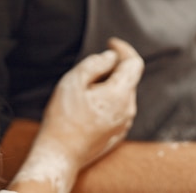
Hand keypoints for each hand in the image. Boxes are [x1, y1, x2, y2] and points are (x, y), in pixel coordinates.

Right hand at [40, 38, 143, 167]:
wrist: (60, 154)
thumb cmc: (64, 116)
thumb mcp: (74, 80)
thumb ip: (95, 63)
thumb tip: (111, 56)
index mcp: (120, 94)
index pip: (134, 63)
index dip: (124, 49)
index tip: (110, 42)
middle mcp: (128, 110)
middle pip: (128, 78)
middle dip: (113, 67)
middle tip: (88, 68)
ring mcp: (124, 124)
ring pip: (122, 93)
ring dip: (109, 83)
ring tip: (84, 89)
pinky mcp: (117, 133)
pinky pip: (118, 108)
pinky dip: (107, 98)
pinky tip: (87, 104)